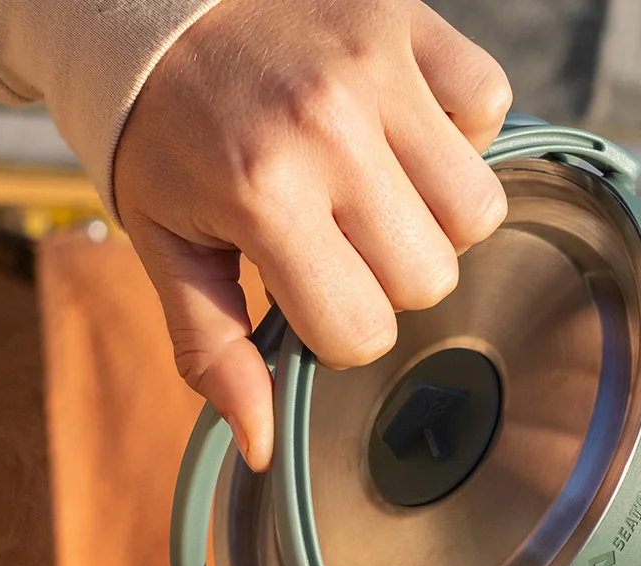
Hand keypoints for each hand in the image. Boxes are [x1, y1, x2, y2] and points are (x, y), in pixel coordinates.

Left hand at [114, 0, 511, 469]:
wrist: (150, 1)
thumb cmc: (160, 134)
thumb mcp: (165, 247)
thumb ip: (214, 349)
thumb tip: (262, 446)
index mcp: (263, 197)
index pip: (361, 332)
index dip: (336, 331)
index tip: (302, 289)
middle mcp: (329, 131)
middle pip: (428, 279)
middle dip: (384, 279)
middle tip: (335, 238)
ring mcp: (376, 71)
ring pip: (476, 211)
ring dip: (434, 219)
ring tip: (375, 190)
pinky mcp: (407, 22)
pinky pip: (490, 106)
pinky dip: (459, 130)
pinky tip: (401, 132)